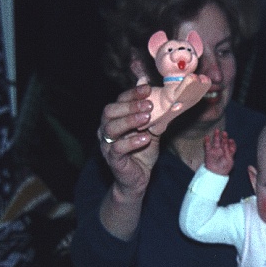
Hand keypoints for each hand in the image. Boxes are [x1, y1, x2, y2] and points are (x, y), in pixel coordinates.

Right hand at [97, 80, 158, 198]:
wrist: (138, 178)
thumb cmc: (142, 151)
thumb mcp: (151, 129)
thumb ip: (153, 113)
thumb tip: (159, 94)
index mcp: (114, 119)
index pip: (118, 101)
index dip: (132, 93)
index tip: (148, 88)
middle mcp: (105, 130)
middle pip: (110, 111)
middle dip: (130, 105)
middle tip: (149, 105)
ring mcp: (106, 145)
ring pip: (111, 128)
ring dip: (130, 120)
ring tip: (147, 118)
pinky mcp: (112, 159)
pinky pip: (117, 148)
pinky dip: (131, 142)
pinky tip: (145, 138)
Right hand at [204, 129, 235, 174]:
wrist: (216, 174)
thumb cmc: (224, 168)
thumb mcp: (229, 160)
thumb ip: (228, 151)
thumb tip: (227, 143)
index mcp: (229, 153)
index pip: (231, 146)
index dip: (231, 143)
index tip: (231, 140)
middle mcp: (222, 151)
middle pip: (224, 142)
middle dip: (224, 137)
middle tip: (224, 133)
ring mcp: (215, 151)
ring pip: (216, 142)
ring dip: (216, 136)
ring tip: (217, 130)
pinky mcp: (209, 153)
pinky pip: (207, 146)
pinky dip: (207, 141)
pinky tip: (207, 137)